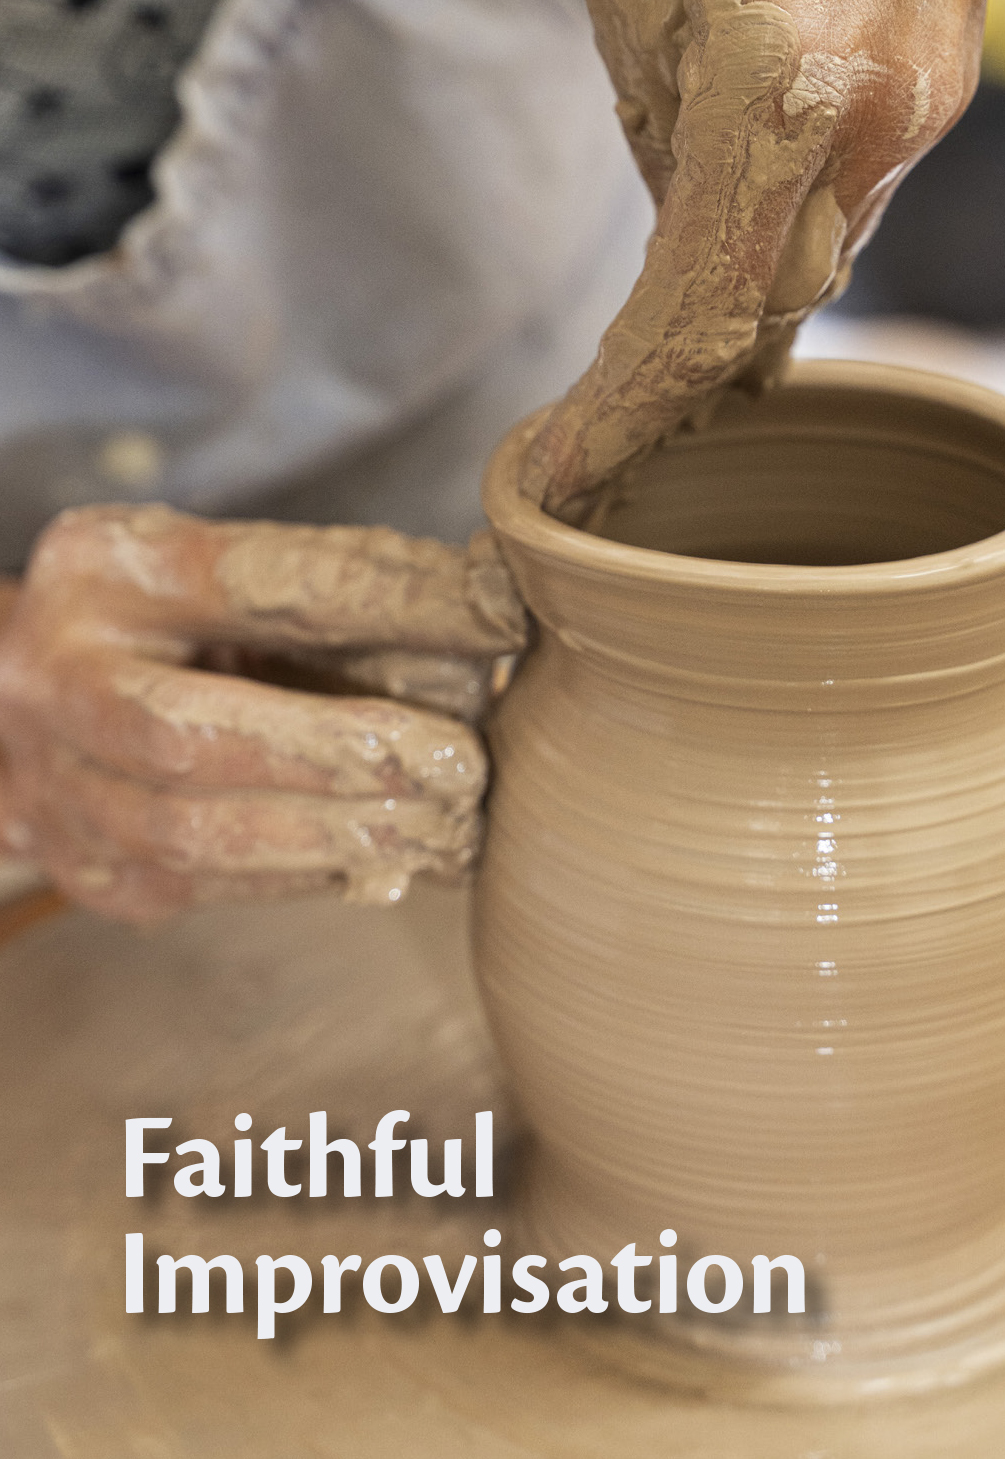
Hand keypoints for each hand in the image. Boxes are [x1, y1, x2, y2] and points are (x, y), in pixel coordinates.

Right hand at [0, 506, 525, 921]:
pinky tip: (399, 862)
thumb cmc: (184, 627)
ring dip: (339, 837)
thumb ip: (360, 594)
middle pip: (192, 733)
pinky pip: (208, 889)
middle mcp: (55, 677)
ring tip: (449, 829)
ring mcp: (59, 787)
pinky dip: (314, 875)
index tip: (501, 615)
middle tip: (462, 766)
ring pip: (193, 835)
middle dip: (342, 754)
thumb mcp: (253, 578)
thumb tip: (498, 616)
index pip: (257, 581)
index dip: (389, 601)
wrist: (49, 703)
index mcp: (105, 569)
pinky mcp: (94, 874)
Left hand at [525, 0, 1004, 513]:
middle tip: (599, 439)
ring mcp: (930, 94)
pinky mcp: (944, 72)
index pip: (701, 303)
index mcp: (797, 75)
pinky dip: (781, 234)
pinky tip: (731, 250)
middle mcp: (886, 110)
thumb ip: (650, 101)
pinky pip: (853, 192)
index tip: (571, 470)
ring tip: (647, 366)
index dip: (632, 406)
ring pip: (818, 250)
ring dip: (732, 301)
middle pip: (772, 303)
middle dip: (683, 378)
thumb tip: (676, 209)